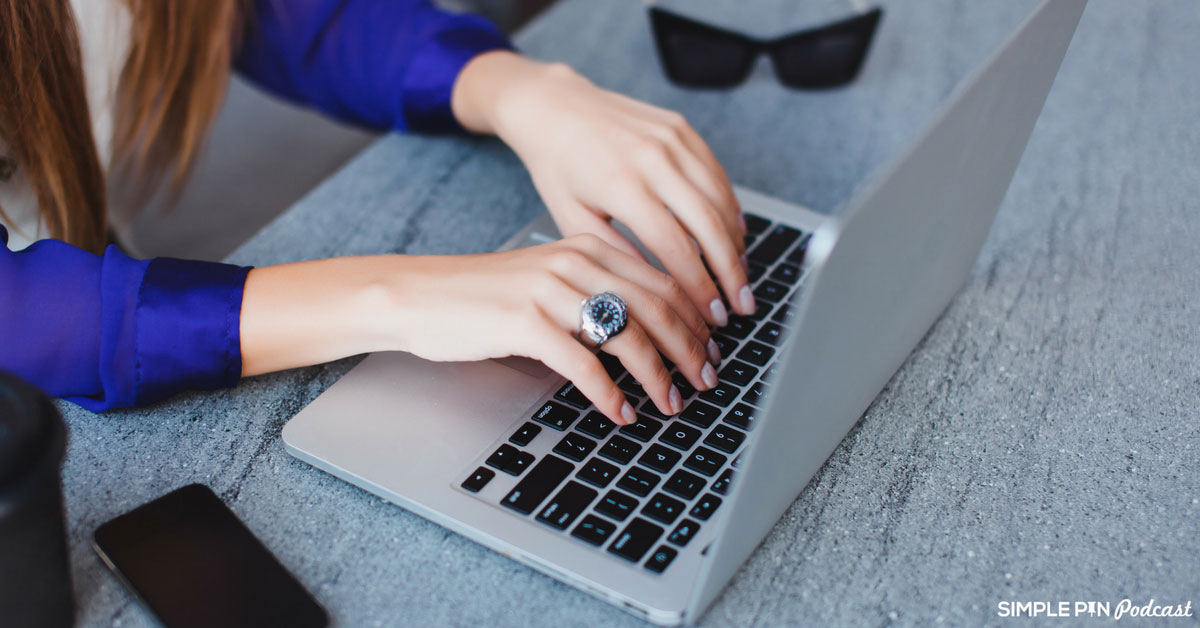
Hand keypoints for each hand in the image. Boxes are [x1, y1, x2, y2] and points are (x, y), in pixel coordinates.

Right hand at [241, 235, 721, 425]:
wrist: (418, 297)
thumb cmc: (483, 296)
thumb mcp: (548, 281)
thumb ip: (595, 293)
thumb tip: (649, 332)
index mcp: (587, 246)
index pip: (662, 281)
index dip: (695, 320)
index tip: (713, 350)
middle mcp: (575, 261)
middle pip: (657, 307)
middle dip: (690, 349)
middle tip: (707, 381)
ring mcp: (551, 290)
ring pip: (629, 335)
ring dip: (659, 375)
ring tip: (672, 402)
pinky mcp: (527, 322)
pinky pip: (585, 364)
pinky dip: (611, 394)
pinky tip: (622, 413)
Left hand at [452, 52, 756, 328]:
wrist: (553, 106)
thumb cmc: (558, 167)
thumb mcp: (573, 219)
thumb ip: (617, 255)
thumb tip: (658, 293)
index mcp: (622, 185)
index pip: (675, 247)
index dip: (700, 286)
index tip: (713, 315)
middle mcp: (653, 158)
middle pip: (709, 226)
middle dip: (731, 272)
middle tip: (742, 306)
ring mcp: (672, 139)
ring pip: (720, 199)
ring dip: (736, 243)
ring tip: (741, 277)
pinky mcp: (681, 128)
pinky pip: (717, 174)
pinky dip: (730, 208)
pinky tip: (734, 236)